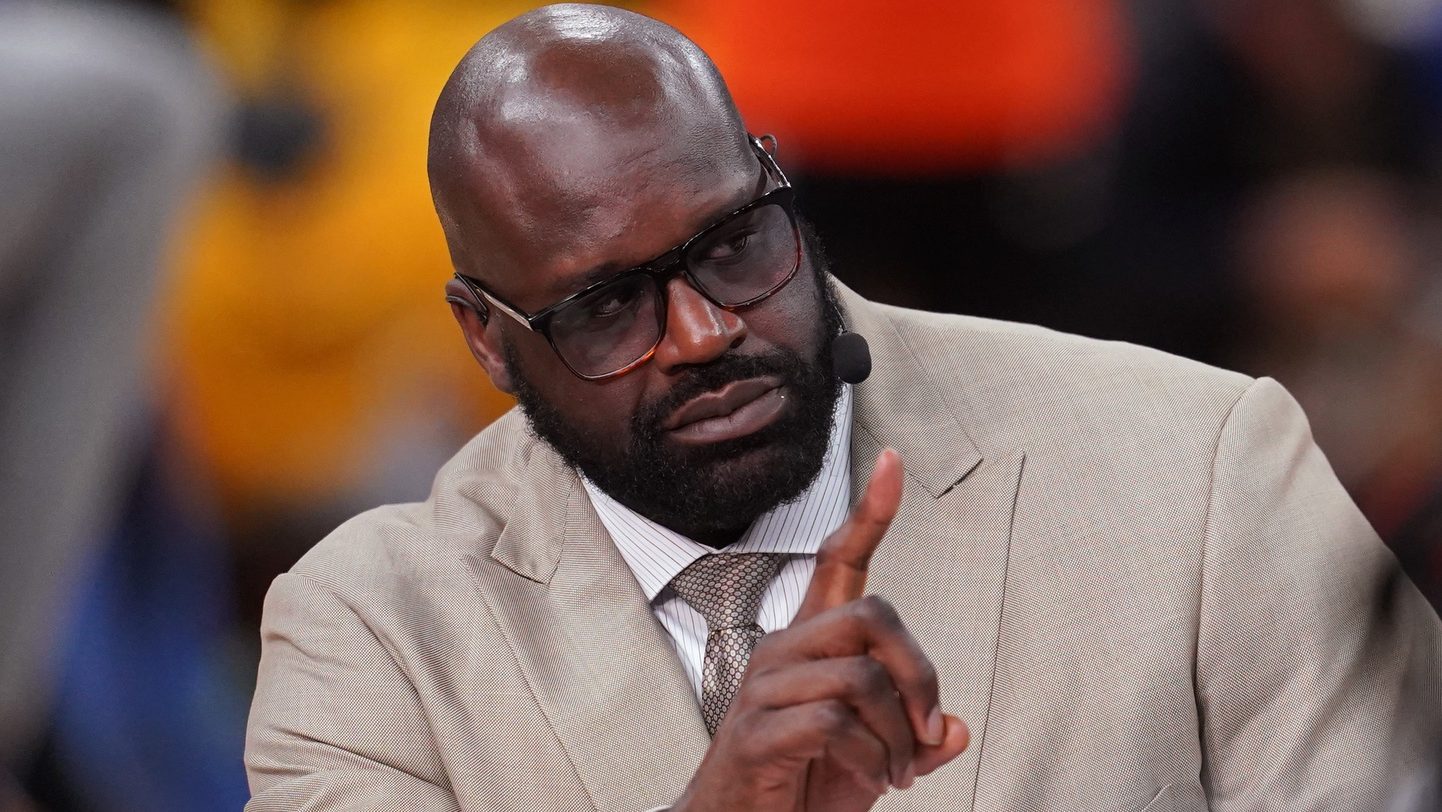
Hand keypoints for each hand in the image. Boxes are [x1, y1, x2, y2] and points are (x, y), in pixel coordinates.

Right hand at [672, 450, 969, 811]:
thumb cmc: (801, 787)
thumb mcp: (874, 760)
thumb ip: (913, 740)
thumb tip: (955, 730)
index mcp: (809, 644)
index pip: (835, 561)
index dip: (867, 513)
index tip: (890, 463)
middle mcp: (782, 651)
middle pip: (870, 615)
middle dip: (919, 673)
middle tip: (927, 728)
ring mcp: (762, 689)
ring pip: (860, 677)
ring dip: (898, 736)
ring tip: (897, 773)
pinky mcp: (754, 732)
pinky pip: (833, 724)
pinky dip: (872, 760)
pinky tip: (872, 780)